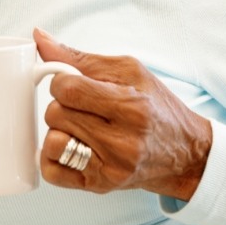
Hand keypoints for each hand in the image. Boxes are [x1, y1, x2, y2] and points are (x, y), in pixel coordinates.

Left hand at [33, 29, 211, 201]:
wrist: (186, 153)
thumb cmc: (155, 106)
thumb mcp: (127, 70)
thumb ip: (78, 57)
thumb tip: (39, 38)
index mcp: (131, 107)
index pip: (68, 89)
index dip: (61, 81)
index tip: (71, 82)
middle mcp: (122, 142)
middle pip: (56, 114)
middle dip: (61, 103)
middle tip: (80, 104)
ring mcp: (111, 169)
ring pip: (52, 141)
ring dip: (58, 128)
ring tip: (78, 124)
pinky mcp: (101, 186)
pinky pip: (53, 172)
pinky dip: (52, 156)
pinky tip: (70, 144)